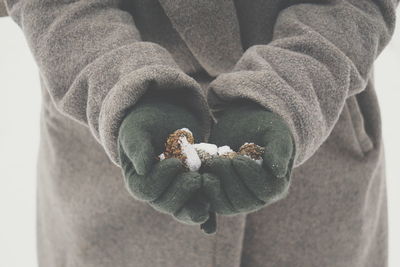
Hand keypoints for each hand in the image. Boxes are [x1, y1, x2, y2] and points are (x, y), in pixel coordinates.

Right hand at [118, 99, 209, 224]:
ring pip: (184, 212)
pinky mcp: (193, 194)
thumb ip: (138, 147)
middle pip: (166, 205)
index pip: (146, 190)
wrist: (165, 120)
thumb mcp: (138, 130)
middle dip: (182, 192)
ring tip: (208, 190)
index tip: (175, 162)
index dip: (162, 179)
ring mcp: (175, 195)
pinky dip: (207, 219)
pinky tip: (211, 226)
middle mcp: (155, 193)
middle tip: (196, 176)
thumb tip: (143, 168)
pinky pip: (199, 209)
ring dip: (196, 206)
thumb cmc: (147, 124)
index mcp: (137, 180)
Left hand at [203, 103, 294, 214]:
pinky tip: (200, 176)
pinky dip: (204, 193)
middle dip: (229, 179)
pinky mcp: (220, 197)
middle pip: (244, 202)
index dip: (249, 176)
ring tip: (210, 164)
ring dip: (215, 187)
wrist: (242, 125)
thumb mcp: (275, 132)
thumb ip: (279, 150)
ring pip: (226, 206)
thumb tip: (278, 172)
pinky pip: (210, 205)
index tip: (236, 158)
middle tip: (219, 159)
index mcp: (276, 185)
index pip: (265, 191)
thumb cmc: (263, 127)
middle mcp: (258, 198)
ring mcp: (238, 201)